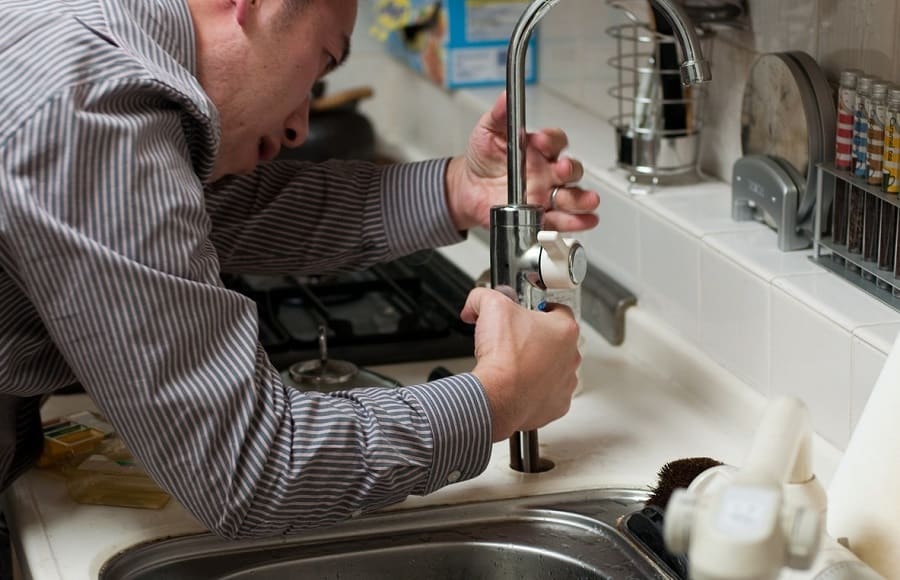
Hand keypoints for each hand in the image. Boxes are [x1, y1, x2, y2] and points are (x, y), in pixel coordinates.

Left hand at [445, 92, 599, 231]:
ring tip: (587, 201)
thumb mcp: (488, 132)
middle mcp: (547, 172)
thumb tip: (506, 97)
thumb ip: (499, 115)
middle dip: (570, 170)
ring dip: (582, 199)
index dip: (551, 140)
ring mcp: (547, 195)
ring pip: (572, 196)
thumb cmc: (483, 158)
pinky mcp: (541, 216)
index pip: (555, 141)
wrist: (468, 189)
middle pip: (571, 170)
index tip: (538, 141)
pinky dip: (576, 222)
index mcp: (538, 150)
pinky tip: (584, 220)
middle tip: (560, 170)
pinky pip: (563, 220)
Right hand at [460, 288, 580, 441]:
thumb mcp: (490, 306)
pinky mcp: (557, 405)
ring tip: (514, 365)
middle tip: (514, 340)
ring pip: (554, 368)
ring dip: (538, 366)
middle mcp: (571, 356)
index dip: (539, 309)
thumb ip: (484, 296)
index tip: (526, 313)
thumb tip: (476, 302)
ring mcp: (566, 382)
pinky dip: (534, 390)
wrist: (497, 396)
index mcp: (564, 329)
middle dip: (536, 339)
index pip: (558, 310)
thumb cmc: (503, 358)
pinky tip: (517, 385)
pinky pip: (548, 394)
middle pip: (556, 341)